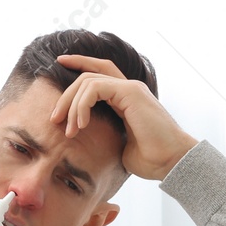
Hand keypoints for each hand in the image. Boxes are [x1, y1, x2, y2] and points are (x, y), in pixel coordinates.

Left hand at [50, 54, 198, 180]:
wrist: (171, 162)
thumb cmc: (151, 160)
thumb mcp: (119, 146)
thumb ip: (105, 135)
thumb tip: (88, 142)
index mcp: (126, 98)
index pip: (99, 73)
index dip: (79, 64)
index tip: (60, 63)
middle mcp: (129, 88)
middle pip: (88, 76)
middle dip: (66, 96)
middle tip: (54, 119)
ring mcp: (130, 87)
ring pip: (88, 80)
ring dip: (72, 105)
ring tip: (70, 130)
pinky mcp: (130, 92)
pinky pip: (95, 88)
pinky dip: (82, 105)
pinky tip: (82, 124)